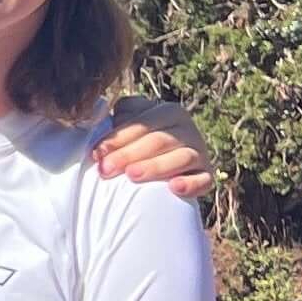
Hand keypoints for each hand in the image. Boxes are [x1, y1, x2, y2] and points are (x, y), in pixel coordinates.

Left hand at [93, 98, 214, 202]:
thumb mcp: (128, 126)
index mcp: (168, 112)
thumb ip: (119, 117)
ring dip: (157, 166)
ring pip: (182, 157)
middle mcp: (187, 129)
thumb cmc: (136, 144)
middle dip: (129, 154)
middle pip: (159, 140)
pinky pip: (203, 180)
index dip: (118, 137)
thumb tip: (95, 112)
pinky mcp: (206, 175)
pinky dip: (191, 184)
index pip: (143, 123)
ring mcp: (199, 152)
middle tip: (105, 169)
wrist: (160, 169)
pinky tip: (174, 188)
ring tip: (132, 175)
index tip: (96, 153)